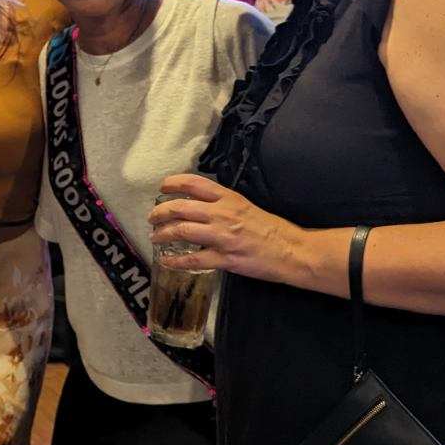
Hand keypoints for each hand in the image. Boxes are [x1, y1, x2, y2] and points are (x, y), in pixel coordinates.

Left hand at [149, 173, 306, 284]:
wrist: (292, 250)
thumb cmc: (271, 228)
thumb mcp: (246, 206)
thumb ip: (223, 203)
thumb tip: (200, 203)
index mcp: (228, 198)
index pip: (193, 183)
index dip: (173, 183)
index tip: (162, 188)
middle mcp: (222, 214)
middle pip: (180, 207)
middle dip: (160, 212)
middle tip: (152, 218)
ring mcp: (222, 237)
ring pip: (182, 231)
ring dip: (163, 234)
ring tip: (155, 237)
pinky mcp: (225, 258)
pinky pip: (193, 259)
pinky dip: (176, 260)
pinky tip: (167, 261)